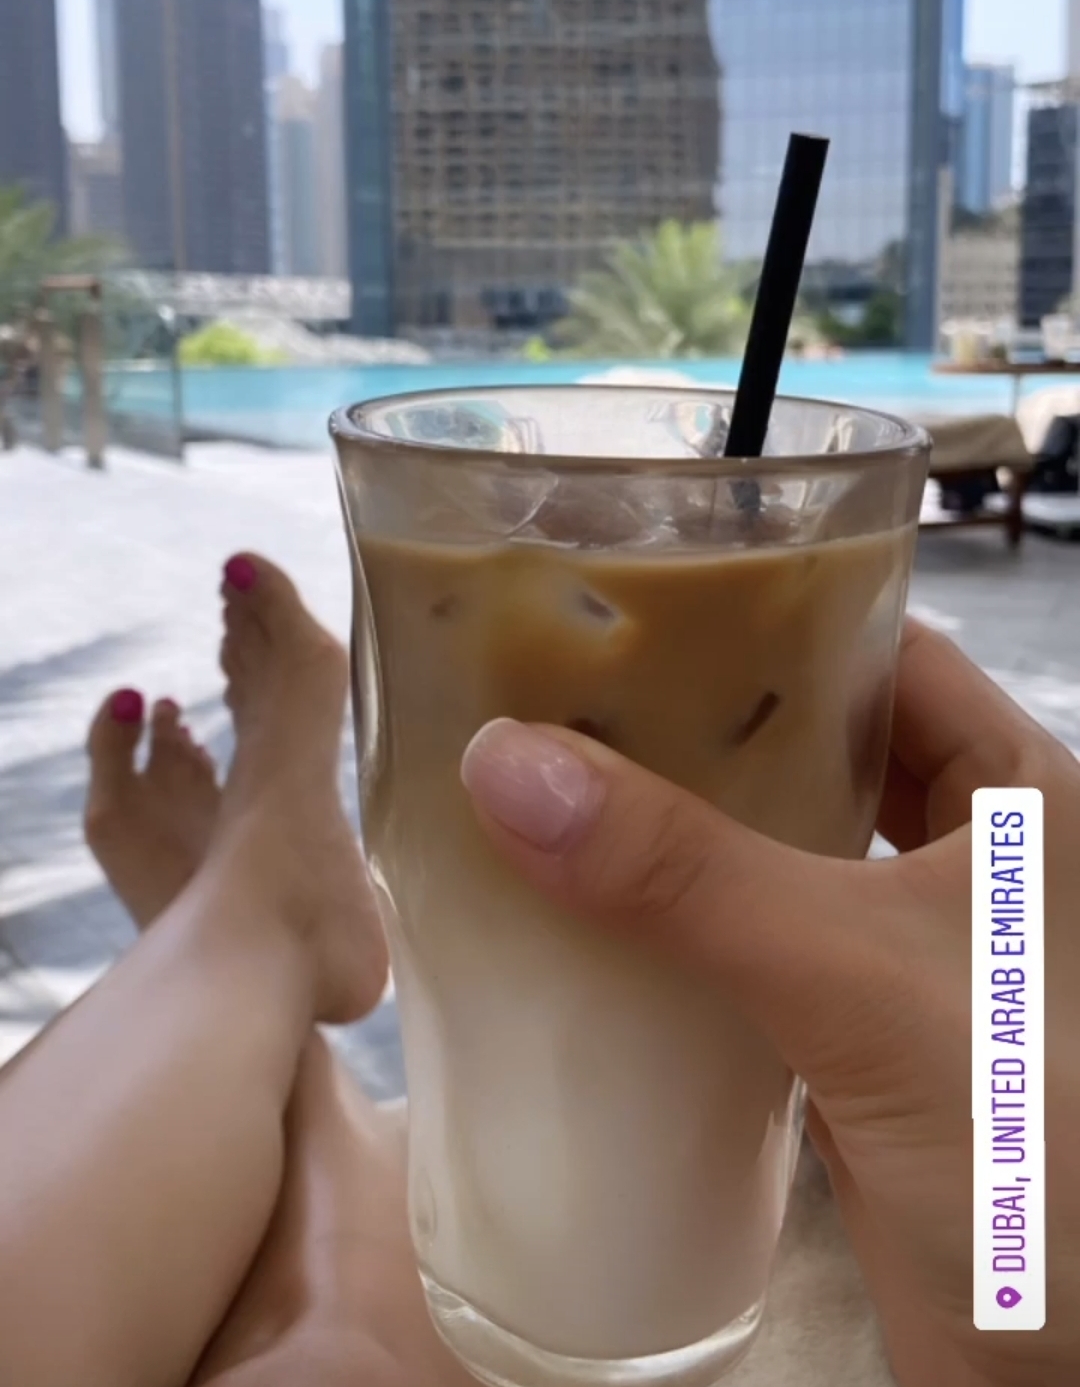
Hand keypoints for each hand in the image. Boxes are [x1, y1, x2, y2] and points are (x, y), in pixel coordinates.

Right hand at [461, 620, 1079, 1386]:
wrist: (1073, 1386)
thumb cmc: (1029, 1146)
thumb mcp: (858, 981)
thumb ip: (687, 876)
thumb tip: (507, 764)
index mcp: (1024, 794)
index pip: (883, 648)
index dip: (769, 612)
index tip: (634, 594)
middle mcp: (978, 858)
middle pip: (821, 748)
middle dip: (700, 725)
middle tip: (557, 688)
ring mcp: (920, 958)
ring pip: (786, 854)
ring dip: (685, 835)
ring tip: (547, 788)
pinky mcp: (868, 1050)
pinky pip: (763, 955)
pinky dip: (686, 935)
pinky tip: (590, 922)